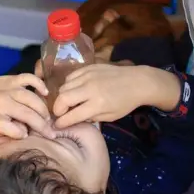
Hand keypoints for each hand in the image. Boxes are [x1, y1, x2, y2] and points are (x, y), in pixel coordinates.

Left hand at [0, 72, 52, 138]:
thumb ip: (7, 130)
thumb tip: (26, 132)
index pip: (8, 127)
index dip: (20, 133)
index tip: (27, 136)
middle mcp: (1, 102)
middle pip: (26, 114)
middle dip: (41, 125)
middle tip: (50, 133)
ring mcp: (8, 89)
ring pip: (31, 98)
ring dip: (43, 110)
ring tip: (47, 118)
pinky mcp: (13, 79)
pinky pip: (29, 78)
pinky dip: (39, 84)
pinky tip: (46, 93)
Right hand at [52, 64, 181, 128]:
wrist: (137, 81)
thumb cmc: (125, 102)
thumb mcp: (110, 116)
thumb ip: (91, 118)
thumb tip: (75, 118)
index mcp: (97, 104)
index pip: (72, 115)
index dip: (62, 122)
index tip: (58, 125)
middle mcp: (90, 89)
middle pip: (63, 98)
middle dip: (57, 109)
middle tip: (60, 113)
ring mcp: (88, 76)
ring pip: (64, 86)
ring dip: (62, 97)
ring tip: (67, 102)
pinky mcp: (88, 67)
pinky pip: (70, 77)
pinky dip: (68, 85)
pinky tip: (73, 90)